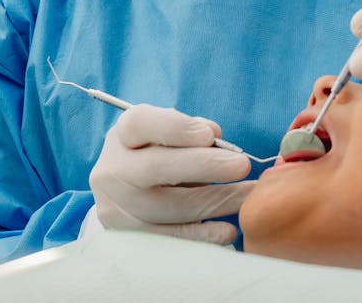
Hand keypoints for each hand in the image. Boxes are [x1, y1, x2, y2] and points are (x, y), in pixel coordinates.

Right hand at [88, 104, 254, 244]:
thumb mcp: (165, 133)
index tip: (210, 134)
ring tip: (249, 194)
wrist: (123, 194)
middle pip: (156, 166)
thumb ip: (190, 129)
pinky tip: (227, 230)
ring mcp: (118, 207)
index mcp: (122, 135)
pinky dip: (202, 235)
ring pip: (170, 206)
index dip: (177, 128)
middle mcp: (113, 170)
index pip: (142, 124)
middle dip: (205, 165)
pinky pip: (171, 238)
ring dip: (216, 201)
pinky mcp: (130, 237)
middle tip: (242, 165)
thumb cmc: (155, 153)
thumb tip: (215, 138)